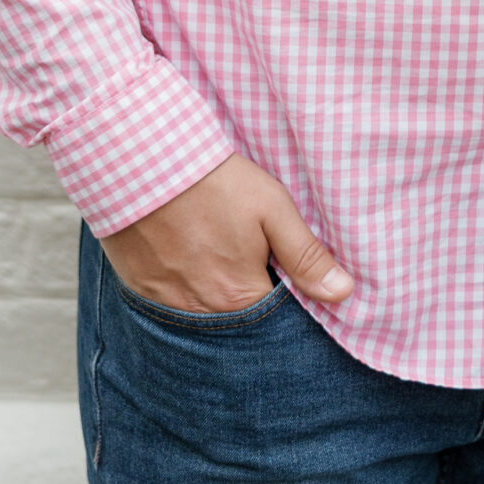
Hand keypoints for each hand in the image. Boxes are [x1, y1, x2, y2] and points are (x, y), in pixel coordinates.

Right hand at [100, 151, 352, 313]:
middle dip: (247, 299)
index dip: (282, 296)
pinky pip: (168, 306)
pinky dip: (182, 291)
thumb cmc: (213, 181)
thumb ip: (305, 255)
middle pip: (236, 321)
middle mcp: (202, 312)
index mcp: (239, 295)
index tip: (282, 275)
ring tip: (218, 260)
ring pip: (202, 315)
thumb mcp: (271, 208)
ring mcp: (166, 304)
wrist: (143, 162)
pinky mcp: (140, 289)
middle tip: (246, 262)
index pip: (274, 318)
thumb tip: (343, 294)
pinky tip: (188, 262)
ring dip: (214, 297)